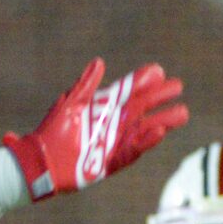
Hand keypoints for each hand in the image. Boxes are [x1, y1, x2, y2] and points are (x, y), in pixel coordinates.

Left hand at [4, 59, 187, 198]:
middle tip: (178, 86)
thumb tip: (99, 62)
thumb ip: (86, 86)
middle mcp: (113, 123)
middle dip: (159, 98)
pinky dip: (145, 142)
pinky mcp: (110, 161)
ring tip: (182, 113)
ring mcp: (114, 142)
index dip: (142, 81)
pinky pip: (131, 151)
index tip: (158, 71)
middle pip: (141, 108)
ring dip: (162, 121)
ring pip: (143, 129)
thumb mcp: (70, 104)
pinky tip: (159, 132)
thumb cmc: (52, 130)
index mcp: (103, 107)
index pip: (128, 91)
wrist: (41, 160)